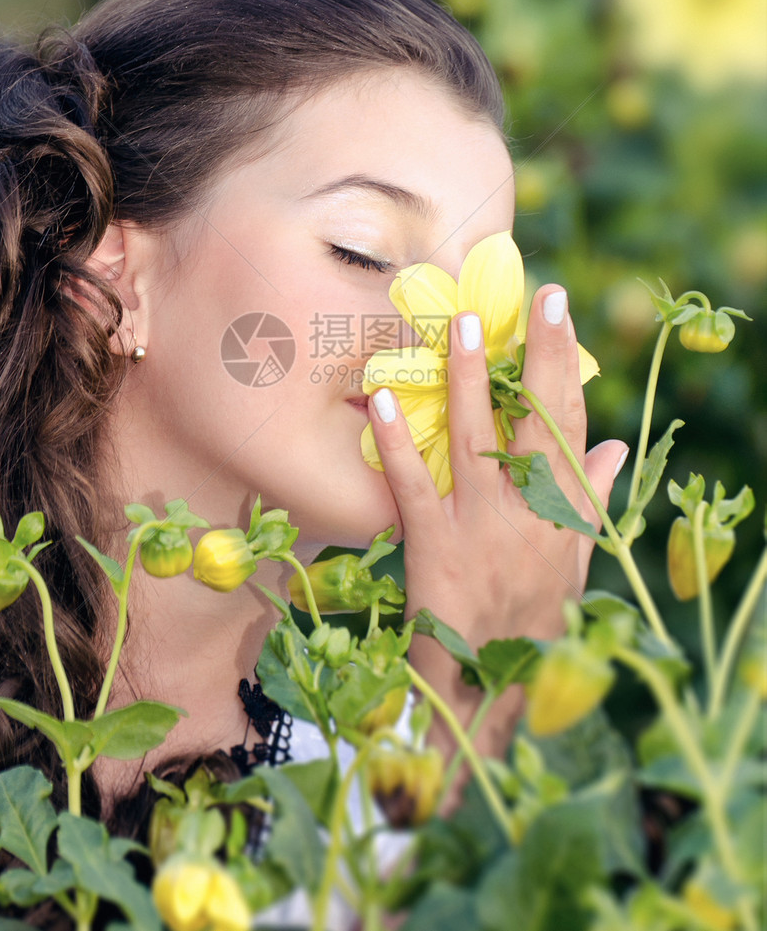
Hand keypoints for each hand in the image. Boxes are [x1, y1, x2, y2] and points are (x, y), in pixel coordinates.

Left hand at [367, 284, 627, 754]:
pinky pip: (414, 487)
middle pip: (537, 422)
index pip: (570, 423)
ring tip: (461, 325)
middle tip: (537, 296)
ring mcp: (482, 530)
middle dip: (538, 355)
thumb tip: (612, 444)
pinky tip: (383, 398)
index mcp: (565, 513)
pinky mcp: (434, 551)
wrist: (491, 699)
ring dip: (469, 380)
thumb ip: (590, 500)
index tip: (559, 313)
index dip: (565, 364)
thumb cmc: (534, 625)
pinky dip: (398, 442)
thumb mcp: (574, 562)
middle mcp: (531, 514)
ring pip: (477, 441)